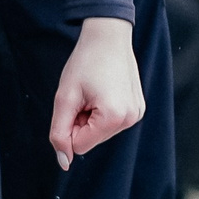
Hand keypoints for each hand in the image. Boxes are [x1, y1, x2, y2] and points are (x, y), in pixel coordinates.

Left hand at [49, 16, 145, 169]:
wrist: (108, 35)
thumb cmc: (85, 62)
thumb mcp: (65, 97)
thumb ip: (60, 132)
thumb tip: (64, 163)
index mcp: (114, 117)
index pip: (79, 146)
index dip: (70, 125)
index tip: (75, 101)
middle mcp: (131, 119)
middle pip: (92, 140)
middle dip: (82, 121)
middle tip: (85, 94)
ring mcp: (137, 114)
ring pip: (101, 133)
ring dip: (91, 117)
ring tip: (94, 91)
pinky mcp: (138, 109)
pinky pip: (112, 123)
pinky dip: (102, 112)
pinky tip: (104, 91)